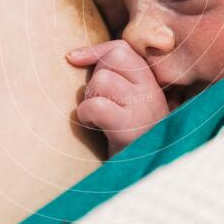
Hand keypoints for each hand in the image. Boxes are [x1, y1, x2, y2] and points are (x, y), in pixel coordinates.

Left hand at [66, 40, 168, 156]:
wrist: (143, 175)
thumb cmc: (126, 139)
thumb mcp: (127, 105)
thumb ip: (114, 79)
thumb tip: (72, 56)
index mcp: (151, 84)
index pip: (123, 48)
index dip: (95, 51)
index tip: (73, 59)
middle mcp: (151, 92)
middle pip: (114, 58)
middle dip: (95, 77)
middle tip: (98, 101)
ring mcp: (143, 109)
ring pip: (102, 80)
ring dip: (90, 98)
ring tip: (96, 117)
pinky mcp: (129, 129)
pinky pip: (97, 106)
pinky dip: (86, 115)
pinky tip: (93, 126)